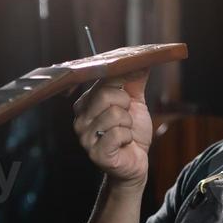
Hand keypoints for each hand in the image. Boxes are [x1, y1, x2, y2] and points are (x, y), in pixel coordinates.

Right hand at [71, 71, 152, 186]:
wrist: (134, 164)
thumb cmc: (132, 134)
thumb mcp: (135, 103)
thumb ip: (134, 81)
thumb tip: (141, 58)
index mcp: (85, 103)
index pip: (102, 79)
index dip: (122, 77)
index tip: (133, 78)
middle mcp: (80, 118)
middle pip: (106, 94)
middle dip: (126, 105)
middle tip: (126, 117)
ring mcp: (85, 137)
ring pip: (115, 114)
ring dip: (128, 124)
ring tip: (125, 132)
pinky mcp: (95, 153)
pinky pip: (118, 134)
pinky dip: (128, 138)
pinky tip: (124, 143)